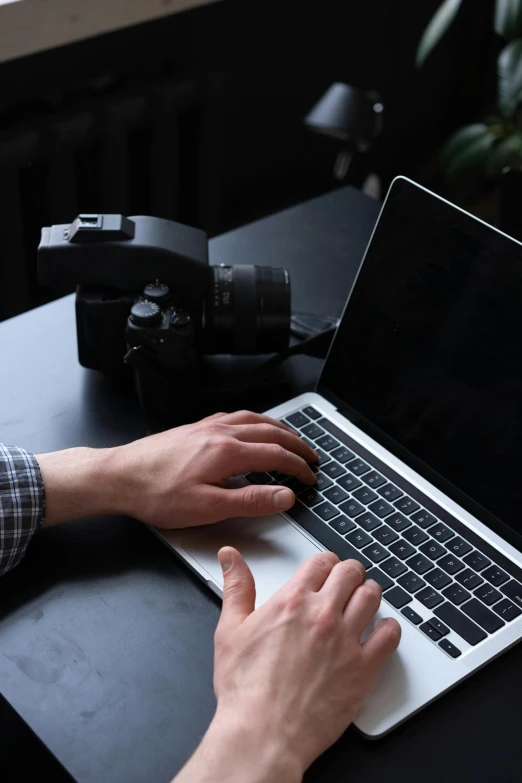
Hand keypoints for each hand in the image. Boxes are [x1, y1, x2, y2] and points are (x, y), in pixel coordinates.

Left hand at [37, 410, 316, 526]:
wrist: (119, 477)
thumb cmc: (157, 494)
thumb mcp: (208, 508)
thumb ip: (251, 501)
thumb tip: (285, 496)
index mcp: (227, 452)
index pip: (277, 455)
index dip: (298, 468)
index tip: (310, 478)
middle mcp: (220, 432)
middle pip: (270, 431)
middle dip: (295, 443)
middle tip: (311, 456)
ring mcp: (207, 426)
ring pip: (253, 419)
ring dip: (277, 427)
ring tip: (290, 437)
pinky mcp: (194, 428)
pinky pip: (234, 416)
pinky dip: (254, 420)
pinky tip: (250, 426)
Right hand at [175, 549, 400, 782]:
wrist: (263, 734)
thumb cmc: (245, 689)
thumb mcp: (230, 630)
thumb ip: (236, 587)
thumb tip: (230, 557)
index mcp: (292, 601)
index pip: (322, 561)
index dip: (325, 562)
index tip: (326, 569)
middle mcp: (323, 614)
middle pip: (351, 573)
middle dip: (350, 572)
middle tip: (347, 581)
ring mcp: (346, 640)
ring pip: (372, 597)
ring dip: (369, 593)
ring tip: (364, 599)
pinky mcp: (363, 669)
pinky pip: (390, 636)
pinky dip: (389, 628)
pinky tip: (382, 630)